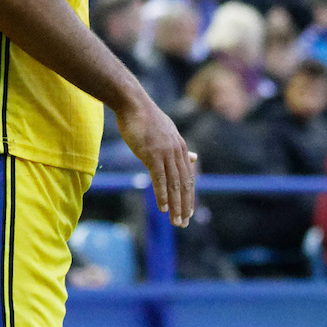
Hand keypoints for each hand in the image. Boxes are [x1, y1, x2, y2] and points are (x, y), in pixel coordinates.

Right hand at [116, 97, 196, 226]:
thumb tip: (194, 157)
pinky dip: (162, 195)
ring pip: (174, 185)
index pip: (188, 177)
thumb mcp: (169, 132)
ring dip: (175, 205)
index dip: (189, 196)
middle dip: (185, 206)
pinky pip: (159, 179)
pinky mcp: (152, 155)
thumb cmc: (145, 118)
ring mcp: (165, 154)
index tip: (189, 212)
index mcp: (181, 148)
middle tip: (184, 223)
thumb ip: (180, 148)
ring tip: (176, 221)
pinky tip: (163, 208)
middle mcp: (177, 152)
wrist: (132, 103)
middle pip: (184, 185)